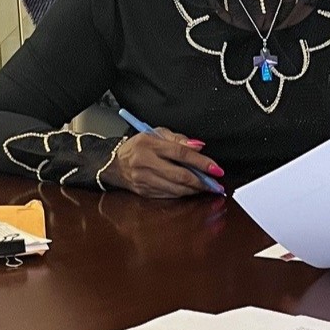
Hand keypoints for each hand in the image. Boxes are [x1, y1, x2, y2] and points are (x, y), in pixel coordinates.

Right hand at [102, 130, 223, 198]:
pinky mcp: (144, 192)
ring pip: (176, 188)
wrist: (114, 164)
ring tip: (207, 187)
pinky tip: (191, 191)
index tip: (216, 168)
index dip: (201, 162)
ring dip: (195, 190)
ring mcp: (144, 180)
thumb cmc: (139, 146)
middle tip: (216, 183)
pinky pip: (168, 195)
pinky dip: (183, 194)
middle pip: (180, 175)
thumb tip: (200, 147)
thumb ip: (179, 139)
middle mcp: (145, 163)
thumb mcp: (156, 133)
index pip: (181, 153)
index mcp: (149, 144)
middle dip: (202, 181)